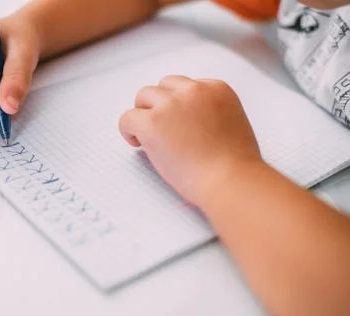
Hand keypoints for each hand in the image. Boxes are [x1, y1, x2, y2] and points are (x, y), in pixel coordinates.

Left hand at [119, 76, 262, 205]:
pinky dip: (128, 130)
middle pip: (162, 86)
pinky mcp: (152, 123)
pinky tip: (137, 144)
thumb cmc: (235, 165)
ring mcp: (171, 105)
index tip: (177, 124)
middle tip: (159, 130)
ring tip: (147, 138)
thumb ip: (211, 113)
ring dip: (143, 114)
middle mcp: (193, 90)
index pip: (186, 85)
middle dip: (158, 106)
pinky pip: (128, 118)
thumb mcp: (232, 124)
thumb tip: (186, 121)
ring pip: (143, 96)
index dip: (177, 105)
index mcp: (216, 88)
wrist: (230, 181)